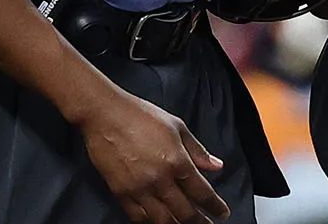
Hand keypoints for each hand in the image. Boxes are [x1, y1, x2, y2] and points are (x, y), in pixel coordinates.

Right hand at [76, 89, 228, 222]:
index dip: (215, 206)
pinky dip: (150, 222)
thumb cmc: (141, 115)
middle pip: (184, 212)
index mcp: (177, 161)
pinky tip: (157, 221)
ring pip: (162, 220)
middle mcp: (159, 179)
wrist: (105, 115)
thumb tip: (217, 166)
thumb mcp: (178, 127)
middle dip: (199, 222)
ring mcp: (139, 188)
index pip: (202, 192)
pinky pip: (138, 216)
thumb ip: (198, 151)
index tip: (222, 213)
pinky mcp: (120, 192)